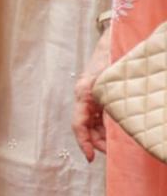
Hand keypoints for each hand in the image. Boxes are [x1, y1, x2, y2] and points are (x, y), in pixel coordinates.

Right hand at [73, 26, 110, 161]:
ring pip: (92, 123)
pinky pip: (98, 116)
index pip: (79, 125)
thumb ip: (112, 98)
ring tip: (115, 144)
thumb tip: (116, 121)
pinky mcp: (97, 96)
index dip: (84, 142)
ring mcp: (89, 97)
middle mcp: (83, 96)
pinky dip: (106, 125)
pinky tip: (116, 131)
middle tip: (110, 152)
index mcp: (84, 93)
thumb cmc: (112, 53)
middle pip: (86, 127)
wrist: (112, 37)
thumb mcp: (112, 77)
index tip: (91, 157)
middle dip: (97, 142)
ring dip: (102, 135)